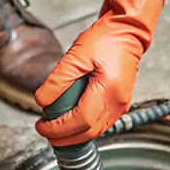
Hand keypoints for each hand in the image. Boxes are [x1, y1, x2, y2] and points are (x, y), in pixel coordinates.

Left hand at [34, 0, 165, 145]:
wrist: (127, 32)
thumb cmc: (106, 39)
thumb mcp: (76, 56)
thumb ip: (58, 79)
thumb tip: (43, 101)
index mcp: (108, 90)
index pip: (80, 120)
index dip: (59, 128)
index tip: (42, 126)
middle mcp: (118, 102)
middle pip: (89, 132)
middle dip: (64, 137)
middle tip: (45, 131)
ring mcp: (121, 105)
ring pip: (96, 132)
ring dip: (74, 136)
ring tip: (56, 130)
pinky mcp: (120, 104)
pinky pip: (102, 124)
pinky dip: (85, 128)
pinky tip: (72, 123)